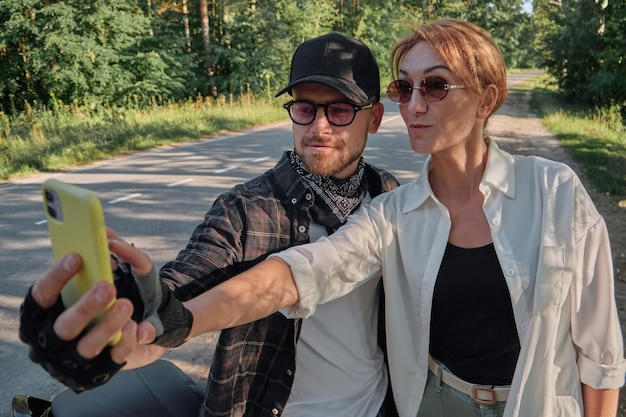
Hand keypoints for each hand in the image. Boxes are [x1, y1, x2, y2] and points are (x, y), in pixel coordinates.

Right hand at [19, 229, 156, 391]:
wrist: (132, 329)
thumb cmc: (105, 299)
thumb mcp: (102, 278)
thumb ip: (104, 259)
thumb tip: (110, 239)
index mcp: (46, 313)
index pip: (41, 295)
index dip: (56, 276)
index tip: (77, 256)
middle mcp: (54, 338)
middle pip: (64, 326)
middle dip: (86, 306)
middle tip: (107, 287)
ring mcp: (76, 357)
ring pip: (87, 347)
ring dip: (107, 325)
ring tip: (126, 305)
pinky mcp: (101, 369)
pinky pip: (112, 359)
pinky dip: (125, 341)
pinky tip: (135, 326)